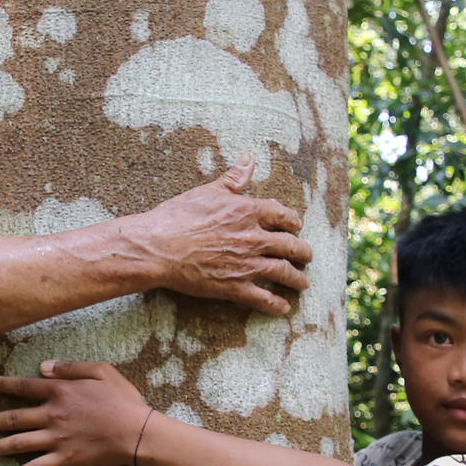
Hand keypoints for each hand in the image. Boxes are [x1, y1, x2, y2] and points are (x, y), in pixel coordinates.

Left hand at [0, 361, 152, 465]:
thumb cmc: (123, 399)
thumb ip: (70, 367)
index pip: (22, 386)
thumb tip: (42, 366)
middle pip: (12, 417)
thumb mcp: (101, 371)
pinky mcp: (65, 458)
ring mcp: (56, 438)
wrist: (137, 432)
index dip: (1, 384)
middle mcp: (52, 414)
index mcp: (60, 391)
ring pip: (18, 443)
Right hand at [120, 161, 311, 315]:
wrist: (158, 247)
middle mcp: (253, 238)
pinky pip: (263, 298)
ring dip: (297, 279)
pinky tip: (284, 308)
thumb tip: (249, 157)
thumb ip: (233, 177)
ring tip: (303, 283)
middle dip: (303, 252)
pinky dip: (277, 305)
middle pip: (290, 246)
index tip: (296, 226)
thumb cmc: (178, 216)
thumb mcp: (208, 190)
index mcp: (248, 212)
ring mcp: (246, 264)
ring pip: (283, 273)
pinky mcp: (234, 287)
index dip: (294, 222)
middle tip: (307, 256)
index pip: (283, 215)